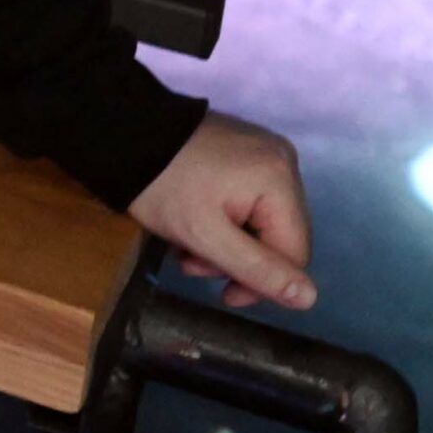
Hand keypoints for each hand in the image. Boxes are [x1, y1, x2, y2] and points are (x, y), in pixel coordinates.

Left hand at [125, 107, 316, 311]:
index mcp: (281, 179)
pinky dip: (225, 221)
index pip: (294, 254)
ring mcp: (264, 153)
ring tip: (185, 249)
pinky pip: (250, 201)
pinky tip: (193, 225)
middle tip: (192, 264)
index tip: (224, 295)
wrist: (122, 133)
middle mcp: (284, 161)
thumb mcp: (206, 236)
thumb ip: (257, 270)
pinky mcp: (245, 152)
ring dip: (225, 246)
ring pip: (262, 223)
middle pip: (279, 237)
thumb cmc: (162, 186)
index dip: (263, 284)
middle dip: (237, 262)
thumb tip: (311, 299)